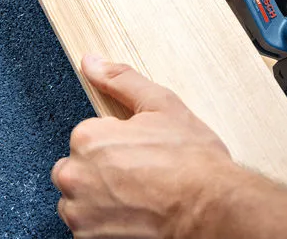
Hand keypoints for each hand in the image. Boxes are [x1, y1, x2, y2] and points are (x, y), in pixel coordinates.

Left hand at [51, 55, 236, 238]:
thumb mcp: (161, 105)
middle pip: (77, 168)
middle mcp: (75, 176)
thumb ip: (120, 80)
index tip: (141, 151)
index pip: (88, 135)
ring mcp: (80, 213)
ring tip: (139, 195)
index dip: (118, 142)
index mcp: (88, 138)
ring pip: (80, 200)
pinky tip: (135, 214)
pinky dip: (106, 223)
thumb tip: (92, 62)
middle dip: (102, 170)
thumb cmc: (191, 161)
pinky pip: (88, 227)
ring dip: (101, 198)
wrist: (211, 208)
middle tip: (141, 174)